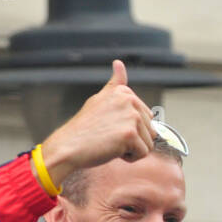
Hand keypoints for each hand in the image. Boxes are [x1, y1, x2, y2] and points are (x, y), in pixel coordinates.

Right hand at [39, 60, 156, 187]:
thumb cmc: (85, 129)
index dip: (131, 128)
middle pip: (151, 130)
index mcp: (124, 92)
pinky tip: (113, 150)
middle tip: (111, 136)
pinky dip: (130, 158)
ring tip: (112, 143)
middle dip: (134, 140)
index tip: (111, 126)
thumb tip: (119, 63)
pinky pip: (143, 154)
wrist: (69, 146)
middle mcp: (129, 100)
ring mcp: (130, 116)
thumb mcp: (100, 100)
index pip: (147, 118)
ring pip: (149, 143)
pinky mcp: (130, 134)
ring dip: (133, 149)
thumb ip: (115, 84)